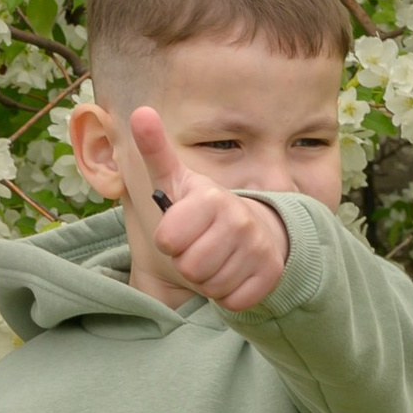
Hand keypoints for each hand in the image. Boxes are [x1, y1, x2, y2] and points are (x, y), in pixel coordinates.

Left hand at [128, 108, 289, 311]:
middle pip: (190, 267)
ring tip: (215, 259)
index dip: (169, 240)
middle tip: (197, 247)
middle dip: (187, 263)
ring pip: (212, 285)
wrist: (254, 228)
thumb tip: (140, 111)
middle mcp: (240, 219)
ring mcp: (259, 247)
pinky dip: (228, 295)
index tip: (178, 230)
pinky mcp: (272, 273)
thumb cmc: (202, 209)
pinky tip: (233, 273)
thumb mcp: (175, 179)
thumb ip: (155, 149)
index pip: (169, 239)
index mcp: (210, 197)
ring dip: (208, 279)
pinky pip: (234, 301)